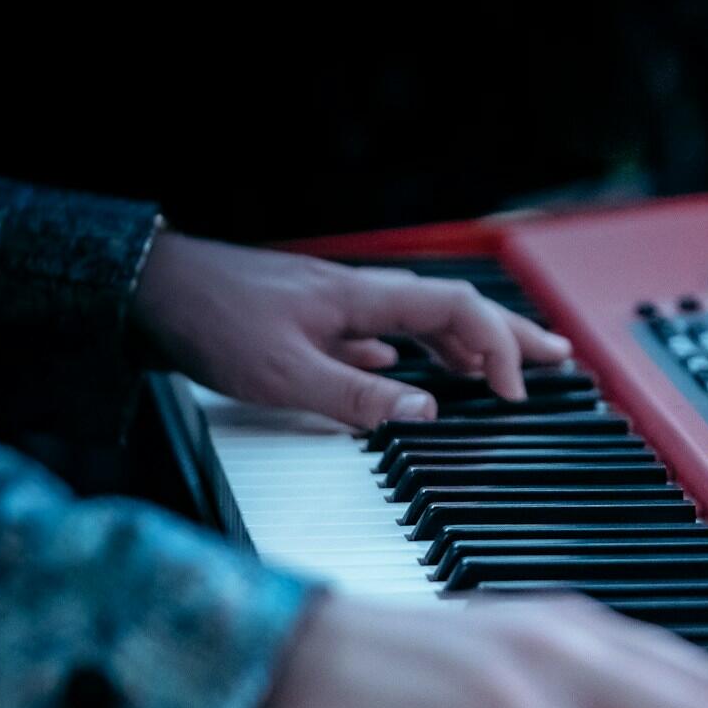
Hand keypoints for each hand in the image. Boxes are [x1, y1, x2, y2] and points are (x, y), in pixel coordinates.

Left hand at [134, 233, 571, 428]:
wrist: (148, 290)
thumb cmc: (210, 323)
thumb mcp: (285, 375)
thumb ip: (358, 400)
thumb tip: (425, 416)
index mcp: (364, 299)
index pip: (459, 311)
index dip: (500, 348)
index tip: (517, 392)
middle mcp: (360, 296)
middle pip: (457, 309)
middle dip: (512, 336)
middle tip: (559, 358)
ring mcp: (339, 306)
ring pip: (424, 320)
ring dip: (471, 345)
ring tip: (502, 371)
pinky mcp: (315, 321)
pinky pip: (386, 333)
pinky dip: (419, 352)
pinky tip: (415, 374)